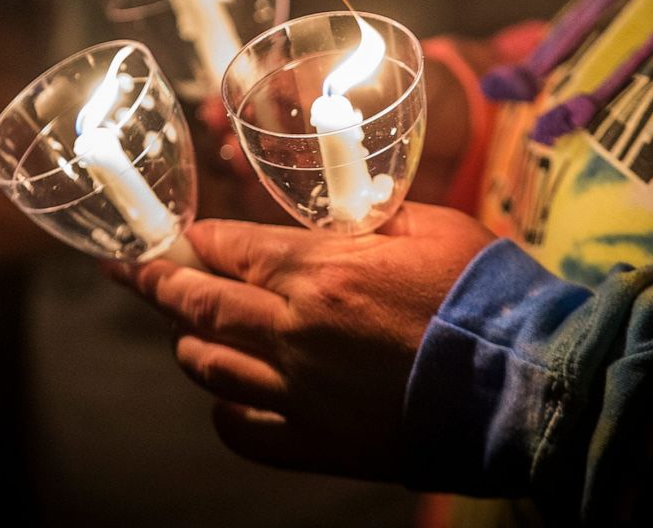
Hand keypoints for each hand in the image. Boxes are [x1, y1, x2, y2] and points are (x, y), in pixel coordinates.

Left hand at [118, 202, 494, 479]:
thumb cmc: (482, 294)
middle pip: (196, 302)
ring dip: (186, 338)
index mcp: (320, 271)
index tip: (176, 235)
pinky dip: (225, 405)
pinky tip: (229, 391)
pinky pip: (242, 427)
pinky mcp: (317, 441)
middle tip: (126, 269)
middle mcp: (295, 331)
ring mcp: (300, 392)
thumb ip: (361, 215)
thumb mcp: (425, 225)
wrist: (526, 383)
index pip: (226, 248)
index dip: (193, 239)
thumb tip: (325, 211)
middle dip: (153, 280)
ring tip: (183, 325)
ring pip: (207, 364)